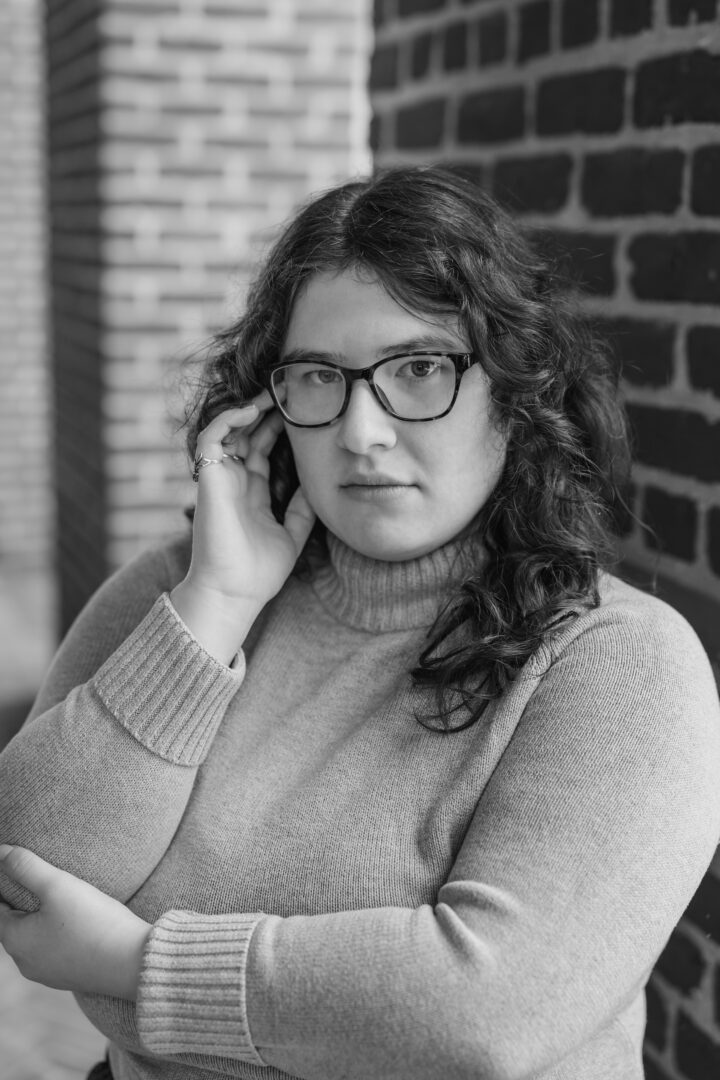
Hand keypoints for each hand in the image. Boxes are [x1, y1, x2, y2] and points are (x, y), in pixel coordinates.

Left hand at [0, 845, 150, 999]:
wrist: (132, 963)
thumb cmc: (92, 922)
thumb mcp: (58, 885)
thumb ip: (26, 867)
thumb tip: (1, 851)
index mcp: (16, 941)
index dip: (4, 889)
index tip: (15, 872)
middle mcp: (26, 962)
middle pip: (14, 925)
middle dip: (22, 903)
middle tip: (37, 880)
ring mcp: (48, 973)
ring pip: (35, 939)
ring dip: (41, 920)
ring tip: (58, 898)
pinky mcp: (70, 977)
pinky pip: (55, 950)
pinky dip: (58, 934)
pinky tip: (77, 922)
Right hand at [171, 393, 315, 659]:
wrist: (232, 594)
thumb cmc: (257, 574)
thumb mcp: (291, 537)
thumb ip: (302, 512)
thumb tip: (319, 487)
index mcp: (252, 495)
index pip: (262, 452)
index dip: (277, 431)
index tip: (299, 413)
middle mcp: (234, 483)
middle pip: (247, 436)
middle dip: (265, 413)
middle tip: (287, 392)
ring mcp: (220, 480)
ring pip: (228, 431)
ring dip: (247, 410)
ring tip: (271, 394)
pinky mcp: (209, 480)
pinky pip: (211, 438)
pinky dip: (227, 420)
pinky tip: (250, 411)